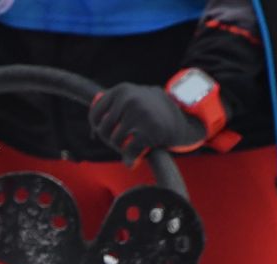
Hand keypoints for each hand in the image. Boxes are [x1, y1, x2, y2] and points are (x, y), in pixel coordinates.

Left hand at [87, 82, 205, 164]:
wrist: (182, 118)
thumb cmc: (154, 109)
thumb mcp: (136, 95)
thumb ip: (115, 100)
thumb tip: (94, 101)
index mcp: (121, 90)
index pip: (95, 114)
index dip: (97, 128)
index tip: (105, 134)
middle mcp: (128, 99)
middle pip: (104, 129)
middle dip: (110, 140)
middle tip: (120, 144)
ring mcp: (138, 114)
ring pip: (115, 140)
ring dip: (120, 149)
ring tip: (129, 148)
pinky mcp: (148, 130)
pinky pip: (129, 150)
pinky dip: (130, 158)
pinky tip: (132, 160)